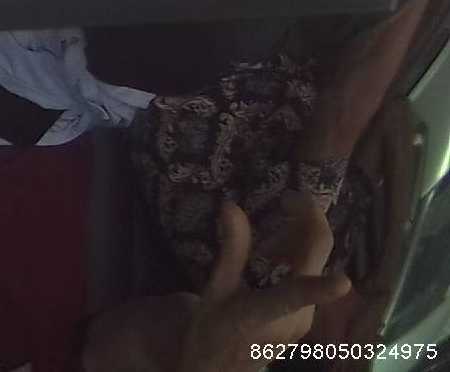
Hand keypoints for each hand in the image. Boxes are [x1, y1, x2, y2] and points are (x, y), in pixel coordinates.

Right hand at [176, 192, 351, 371]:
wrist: (220, 368)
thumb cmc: (212, 330)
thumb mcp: (216, 289)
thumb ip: (231, 249)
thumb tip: (231, 206)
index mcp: (267, 312)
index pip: (297, 296)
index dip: (322, 289)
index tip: (342, 282)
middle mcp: (297, 316)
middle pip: (316, 257)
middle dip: (305, 221)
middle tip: (284, 199)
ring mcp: (307, 317)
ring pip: (315, 264)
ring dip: (297, 239)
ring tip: (265, 240)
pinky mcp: (308, 317)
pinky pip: (311, 276)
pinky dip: (295, 257)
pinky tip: (270, 259)